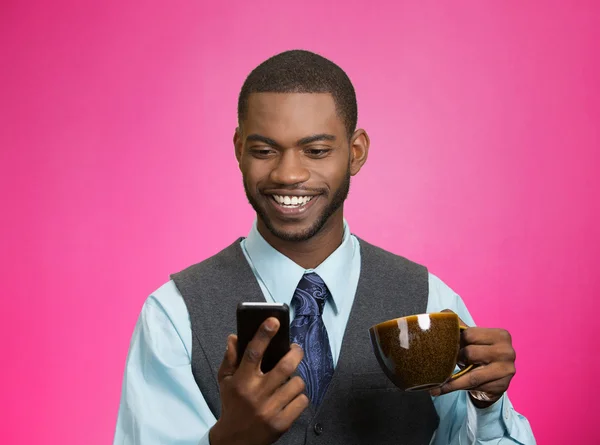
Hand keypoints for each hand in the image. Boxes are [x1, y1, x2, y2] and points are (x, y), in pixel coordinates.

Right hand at [209, 317, 308, 444]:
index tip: (273, 321)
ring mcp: (270, 410)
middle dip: (295, 353)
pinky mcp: (282, 423)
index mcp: (241, 381)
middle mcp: (256, 394)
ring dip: (296, 379)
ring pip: (297, 383)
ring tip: (288, 380)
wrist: (234, 440)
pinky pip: (302, 401)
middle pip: (284, 366)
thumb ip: (230, 358)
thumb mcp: (225, 381)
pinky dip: (299, 397)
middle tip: (296, 349)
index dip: (264, 334)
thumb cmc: (232, 405)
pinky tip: (290, 397)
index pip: (253, 352)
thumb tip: (234, 337)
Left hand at [430, 311, 515, 407]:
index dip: (457, 340)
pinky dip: (455, 388)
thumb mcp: (472, 338)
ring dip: (452, 379)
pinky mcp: (502, 386)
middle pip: (470, 353)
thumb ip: (459, 326)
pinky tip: (442, 389)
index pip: (469, 334)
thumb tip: (443, 314)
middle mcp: (508, 351)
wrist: (493, 379)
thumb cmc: (480, 354)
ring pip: (471, 375)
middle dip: (458, 358)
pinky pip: (473, 387)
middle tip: (453, 360)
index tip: (450, 345)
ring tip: (435, 383)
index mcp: (501, 335)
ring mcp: (507, 370)